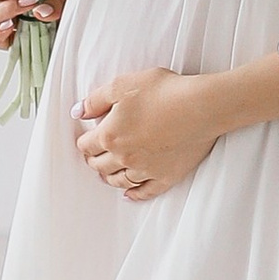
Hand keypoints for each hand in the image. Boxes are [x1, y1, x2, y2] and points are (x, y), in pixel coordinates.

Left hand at [72, 66, 218, 200]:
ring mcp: (146, 170)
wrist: (201, 106)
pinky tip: (130, 194)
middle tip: (93, 157)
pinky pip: (146, 192)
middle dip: (94, 160)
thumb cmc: (163, 91)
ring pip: (120, 181)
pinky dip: (135, 194)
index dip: (83, 141)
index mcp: (110, 135)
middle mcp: (124, 157)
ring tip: (107, 175)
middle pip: (100, 165)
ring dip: (110, 178)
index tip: (85, 140)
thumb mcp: (122, 85)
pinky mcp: (166, 176)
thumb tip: (77, 112)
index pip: (86, 145)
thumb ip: (95, 99)